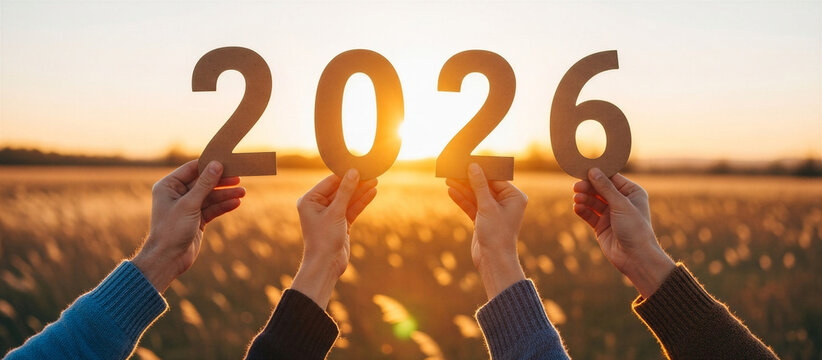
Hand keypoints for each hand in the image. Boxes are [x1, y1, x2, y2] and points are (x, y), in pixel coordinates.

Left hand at [132, 160, 244, 292]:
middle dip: (221, 182)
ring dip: (225, 195)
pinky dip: (223, 206)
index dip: (209, 165)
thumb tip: (216, 164)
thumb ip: (204, 184)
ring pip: (210, 196)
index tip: (226, 161)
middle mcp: (177, 194)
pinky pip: (212, 208)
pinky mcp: (196, 219)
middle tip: (239, 178)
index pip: (192, 169)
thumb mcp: (189, 204)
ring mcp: (188, 207)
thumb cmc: (171, 230)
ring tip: (242, 193)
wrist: (168, 259)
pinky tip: (236, 203)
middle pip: (203, 182)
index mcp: (169, 186)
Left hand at [290, 169, 377, 307]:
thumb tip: (353, 172)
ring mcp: (330, 214)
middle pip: (340, 190)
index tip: (359, 165)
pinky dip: (361, 202)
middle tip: (371, 173)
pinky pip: (352, 209)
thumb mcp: (336, 212)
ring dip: (361, 191)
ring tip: (375, 181)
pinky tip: (372, 193)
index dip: (345, 174)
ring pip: (348, 199)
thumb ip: (346, 191)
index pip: (330, 182)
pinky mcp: (340, 223)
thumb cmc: (324, 239)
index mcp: (309, 200)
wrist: (326, 265)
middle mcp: (318, 206)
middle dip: (355, 183)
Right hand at [446, 163, 526, 299]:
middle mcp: (506, 203)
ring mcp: (494, 211)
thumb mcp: (487, 206)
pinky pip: (472, 206)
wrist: (493, 261)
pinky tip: (451, 192)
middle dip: (468, 180)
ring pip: (476, 196)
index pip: (496, 178)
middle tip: (454, 170)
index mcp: (515, 197)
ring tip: (448, 180)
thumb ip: (479, 185)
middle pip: (484, 186)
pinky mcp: (483, 220)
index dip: (480, 170)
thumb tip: (473, 166)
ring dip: (463, 188)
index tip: (467, 162)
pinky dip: (462, 200)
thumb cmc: (497, 234)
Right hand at [572, 168, 674, 297]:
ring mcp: (610, 214)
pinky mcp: (601, 226)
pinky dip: (583, 210)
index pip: (612, 178)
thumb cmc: (635, 229)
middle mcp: (621, 202)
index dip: (598, 174)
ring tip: (577, 199)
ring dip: (584, 199)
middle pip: (600, 189)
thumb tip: (593, 171)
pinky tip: (577, 208)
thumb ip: (605, 187)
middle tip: (576, 187)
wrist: (635, 257)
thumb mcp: (621, 204)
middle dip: (588, 188)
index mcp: (631, 193)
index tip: (584, 170)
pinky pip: (589, 214)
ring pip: (593, 201)